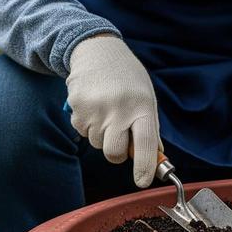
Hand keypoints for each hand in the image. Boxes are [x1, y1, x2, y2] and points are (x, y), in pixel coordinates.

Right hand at [66, 34, 160, 187]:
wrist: (97, 50)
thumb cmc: (126, 78)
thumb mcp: (146, 97)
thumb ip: (149, 128)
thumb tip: (155, 159)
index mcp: (142, 106)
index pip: (145, 143)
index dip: (145, 166)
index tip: (143, 181)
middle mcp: (119, 108)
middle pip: (114, 153)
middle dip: (116, 154)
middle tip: (118, 138)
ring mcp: (96, 108)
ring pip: (97, 143)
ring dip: (101, 135)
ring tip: (105, 111)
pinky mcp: (77, 107)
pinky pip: (81, 131)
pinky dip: (87, 125)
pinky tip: (92, 106)